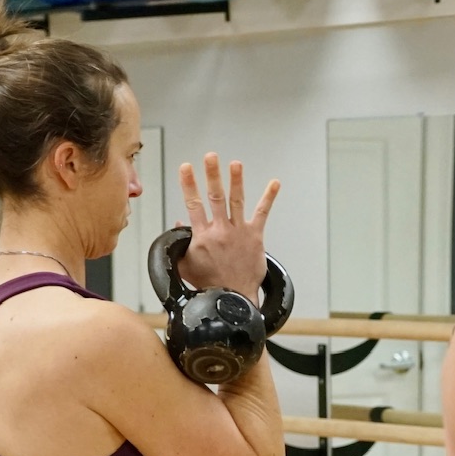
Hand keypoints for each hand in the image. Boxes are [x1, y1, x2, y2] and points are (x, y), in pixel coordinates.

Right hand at [176, 154, 277, 297]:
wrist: (233, 298)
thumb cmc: (209, 283)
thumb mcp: (186, 264)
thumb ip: (180, 243)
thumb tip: (180, 223)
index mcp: (202, 236)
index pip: (193, 205)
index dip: (188, 185)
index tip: (185, 167)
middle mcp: (220, 230)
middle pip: (215, 197)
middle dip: (211, 175)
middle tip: (210, 157)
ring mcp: (238, 232)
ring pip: (236, 201)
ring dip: (236, 180)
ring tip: (235, 163)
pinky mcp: (255, 236)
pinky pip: (262, 213)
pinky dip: (269, 197)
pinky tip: (275, 182)